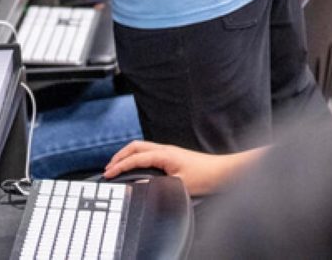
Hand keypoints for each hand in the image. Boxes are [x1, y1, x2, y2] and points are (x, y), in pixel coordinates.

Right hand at [105, 140, 253, 194]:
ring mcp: (168, 151)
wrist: (222, 172)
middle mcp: (164, 149)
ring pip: (141, 147)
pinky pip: (148, 151)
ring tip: (118, 165)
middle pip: (134, 146)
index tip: (109, 173)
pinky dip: (136, 156)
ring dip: (127, 154)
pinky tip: (136, 165)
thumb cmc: (205, 177)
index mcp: (164, 154)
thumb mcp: (179, 185)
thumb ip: (157, 185)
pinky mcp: (172, 156)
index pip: (135, 158)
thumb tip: (138, 185)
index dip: (120, 165)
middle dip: (119, 156)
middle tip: (108, 167)